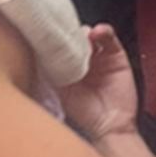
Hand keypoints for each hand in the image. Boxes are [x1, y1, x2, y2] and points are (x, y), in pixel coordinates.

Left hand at [58, 25, 138, 141]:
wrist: (110, 124)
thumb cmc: (84, 114)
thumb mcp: (61, 92)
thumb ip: (52, 73)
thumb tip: (39, 54)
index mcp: (67, 67)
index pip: (59, 46)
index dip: (55, 38)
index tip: (49, 31)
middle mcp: (82, 59)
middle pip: (74, 37)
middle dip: (69, 33)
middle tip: (64, 33)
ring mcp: (99, 55)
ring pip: (90, 34)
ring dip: (85, 31)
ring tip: (82, 36)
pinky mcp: (116, 53)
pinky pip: (110, 37)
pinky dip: (104, 31)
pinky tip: (98, 32)